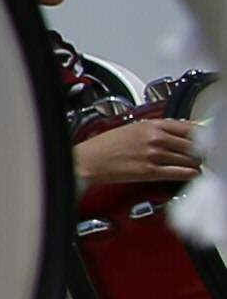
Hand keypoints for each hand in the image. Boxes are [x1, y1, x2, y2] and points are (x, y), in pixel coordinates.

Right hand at [79, 112, 200, 193]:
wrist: (89, 160)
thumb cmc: (106, 145)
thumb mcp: (134, 128)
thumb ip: (159, 129)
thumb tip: (181, 132)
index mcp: (152, 125)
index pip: (190, 127)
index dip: (203, 135)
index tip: (209, 139)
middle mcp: (156, 138)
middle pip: (193, 144)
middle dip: (201, 151)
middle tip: (204, 155)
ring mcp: (154, 155)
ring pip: (190, 159)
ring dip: (196, 163)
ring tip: (196, 164)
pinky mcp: (151, 171)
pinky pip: (181, 172)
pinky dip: (190, 174)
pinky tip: (191, 173)